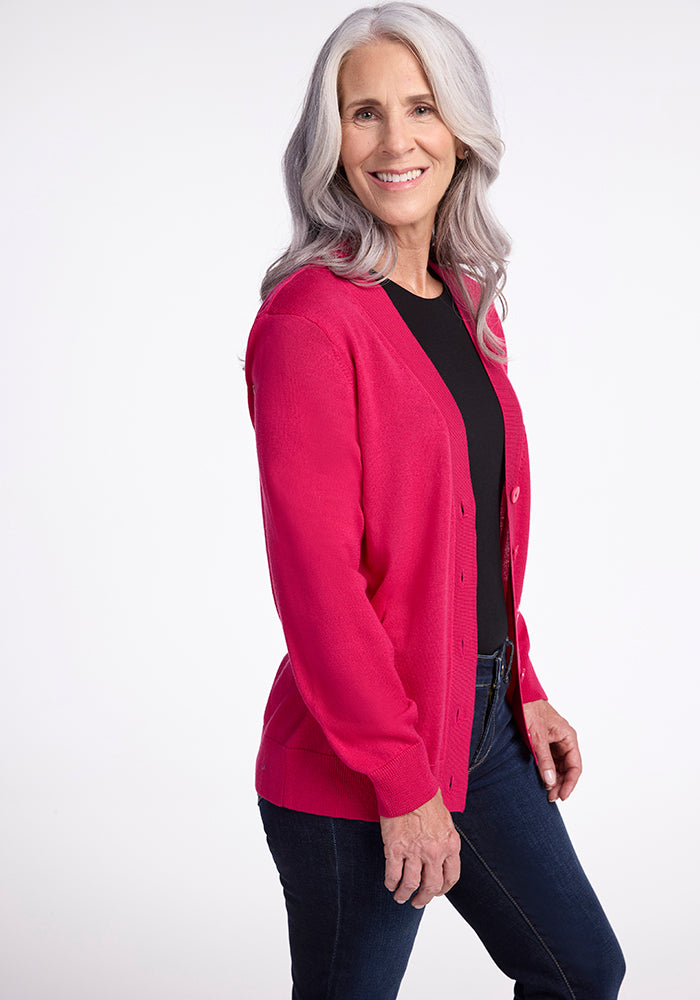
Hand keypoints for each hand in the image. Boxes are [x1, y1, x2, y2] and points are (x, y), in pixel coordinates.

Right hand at [379, 789, 460, 907]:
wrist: (408, 783)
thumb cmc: (425, 794)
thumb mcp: (444, 818)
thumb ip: (443, 836)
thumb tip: (439, 846)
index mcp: (450, 844)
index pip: (451, 877)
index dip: (443, 888)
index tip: (436, 891)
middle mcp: (435, 852)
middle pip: (432, 886)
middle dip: (424, 897)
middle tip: (417, 901)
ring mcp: (415, 852)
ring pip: (411, 885)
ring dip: (405, 894)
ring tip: (400, 897)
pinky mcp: (395, 848)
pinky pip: (393, 874)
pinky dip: (391, 882)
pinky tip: (390, 883)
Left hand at [523, 699, 581, 801]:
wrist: (518, 696)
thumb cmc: (529, 710)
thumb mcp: (537, 737)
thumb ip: (544, 759)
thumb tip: (550, 782)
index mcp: (568, 737)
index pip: (575, 766)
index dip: (570, 783)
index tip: (562, 796)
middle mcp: (564, 740)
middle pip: (568, 768)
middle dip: (561, 783)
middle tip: (551, 797)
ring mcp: (555, 741)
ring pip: (559, 766)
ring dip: (554, 779)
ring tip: (546, 792)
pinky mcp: (545, 742)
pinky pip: (550, 760)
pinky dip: (547, 771)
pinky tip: (542, 780)